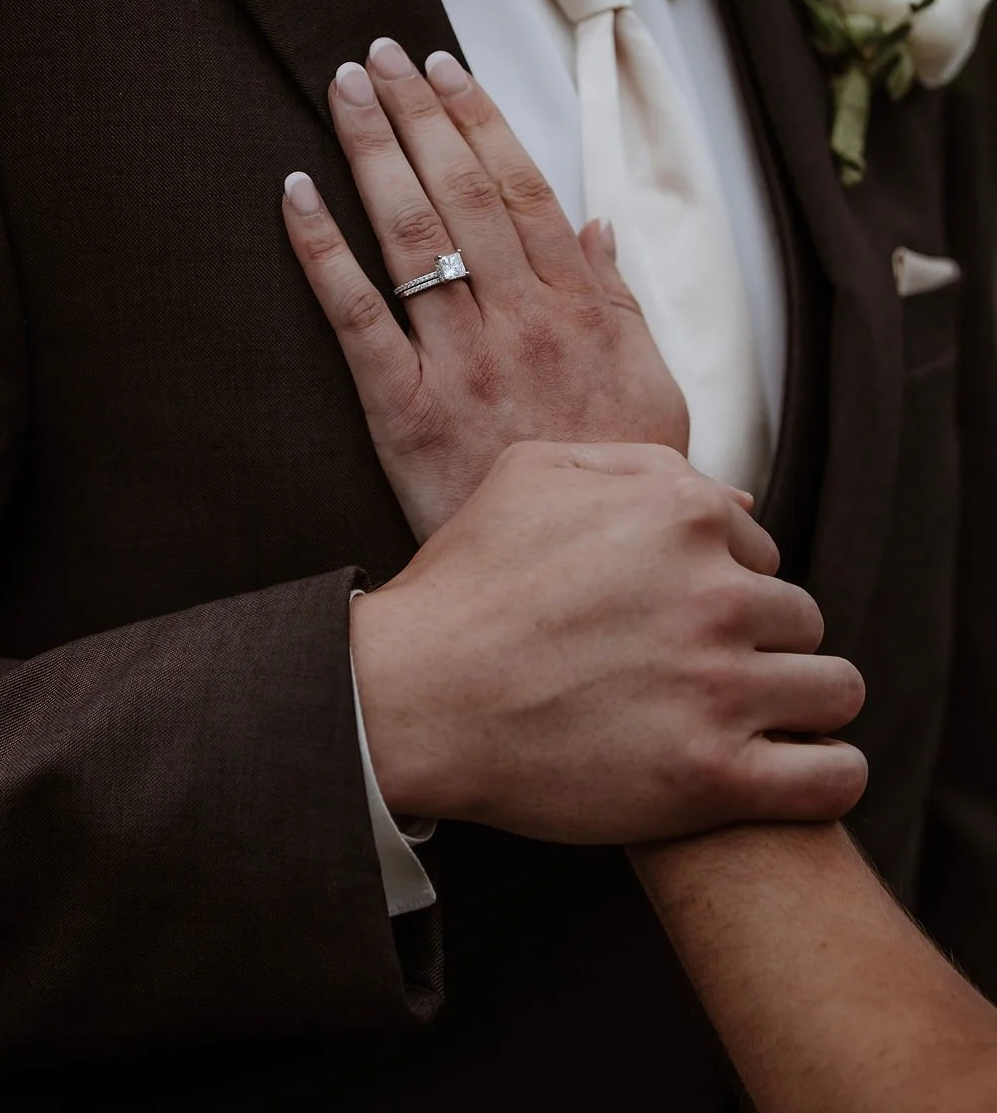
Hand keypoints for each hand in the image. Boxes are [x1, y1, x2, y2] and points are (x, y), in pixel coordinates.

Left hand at [282, 38, 687, 540]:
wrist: (586, 575)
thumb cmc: (617, 478)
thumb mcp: (652, 385)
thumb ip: (620, 299)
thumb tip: (595, 224)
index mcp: (579, 308)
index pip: (522, 188)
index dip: (480, 119)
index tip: (447, 67)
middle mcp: (518, 319)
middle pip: (460, 191)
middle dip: (417, 112)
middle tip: (379, 54)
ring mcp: (459, 361)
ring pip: (410, 233)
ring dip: (373, 150)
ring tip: (346, 89)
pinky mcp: (404, 410)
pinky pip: (355, 315)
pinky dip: (323, 249)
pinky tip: (298, 191)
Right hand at [350, 441, 867, 843]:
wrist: (409, 697)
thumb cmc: (465, 585)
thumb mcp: (533, 474)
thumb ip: (639, 465)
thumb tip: (737, 498)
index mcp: (683, 515)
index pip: (762, 554)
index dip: (723, 587)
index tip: (679, 620)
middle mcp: (716, 594)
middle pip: (801, 618)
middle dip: (760, 642)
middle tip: (700, 674)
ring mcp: (720, 688)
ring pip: (834, 689)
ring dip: (801, 703)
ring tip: (750, 722)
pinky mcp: (714, 778)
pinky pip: (833, 777)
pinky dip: (826, 776)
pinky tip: (789, 774)